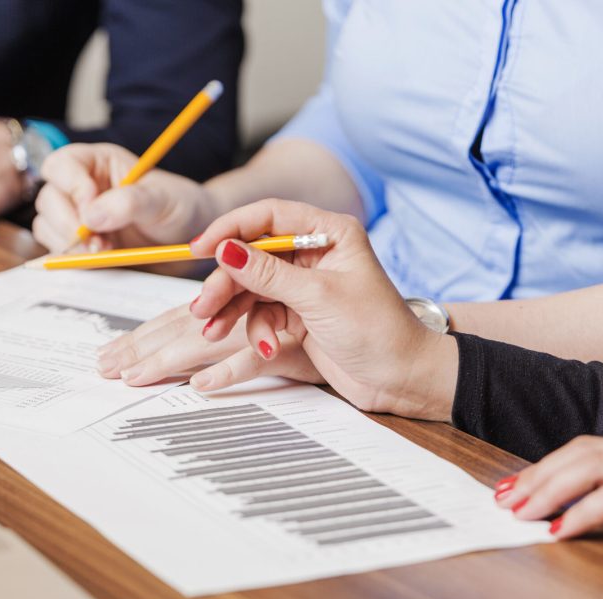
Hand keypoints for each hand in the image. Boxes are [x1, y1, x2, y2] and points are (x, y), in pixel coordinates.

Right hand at [34, 143, 215, 253]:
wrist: (192, 240)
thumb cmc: (180, 207)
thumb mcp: (162, 199)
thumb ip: (129, 202)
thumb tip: (90, 215)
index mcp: (97, 163)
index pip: (62, 165)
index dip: (71, 186)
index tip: (92, 210)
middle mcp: (82, 188)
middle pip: (49, 199)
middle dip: (70, 224)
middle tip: (99, 243)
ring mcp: (78, 218)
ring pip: (48, 227)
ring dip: (71, 244)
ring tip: (107, 250)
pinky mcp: (81, 245)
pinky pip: (59, 252)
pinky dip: (74, 259)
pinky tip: (102, 259)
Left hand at [96, 303, 324, 386]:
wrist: (391, 362)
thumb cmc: (341, 346)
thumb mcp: (280, 346)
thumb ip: (241, 345)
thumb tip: (193, 360)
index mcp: (245, 305)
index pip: (183, 319)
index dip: (147, 335)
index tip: (115, 357)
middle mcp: (256, 309)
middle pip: (187, 324)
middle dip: (145, 345)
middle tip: (106, 367)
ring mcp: (276, 326)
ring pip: (215, 336)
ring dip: (175, 356)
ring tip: (138, 377)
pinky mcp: (299, 348)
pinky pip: (258, 358)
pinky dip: (231, 370)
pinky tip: (203, 385)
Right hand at [188, 199, 457, 418]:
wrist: (401, 377)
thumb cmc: (378, 331)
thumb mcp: (318, 298)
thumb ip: (268, 274)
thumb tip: (225, 250)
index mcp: (329, 233)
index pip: (269, 217)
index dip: (231, 229)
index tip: (201, 248)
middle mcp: (315, 254)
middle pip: (253, 255)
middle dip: (226, 282)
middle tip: (204, 307)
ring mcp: (306, 285)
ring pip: (252, 288)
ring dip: (232, 310)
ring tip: (214, 332)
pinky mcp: (300, 313)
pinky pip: (262, 313)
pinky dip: (255, 330)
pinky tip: (264, 348)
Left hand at [494, 436, 602, 566]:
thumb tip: (574, 518)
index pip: (589, 450)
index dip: (546, 466)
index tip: (513, 487)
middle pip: (584, 451)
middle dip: (538, 473)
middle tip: (505, 499)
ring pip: (595, 465)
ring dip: (550, 488)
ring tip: (523, 513)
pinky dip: (582, 512)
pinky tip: (560, 531)